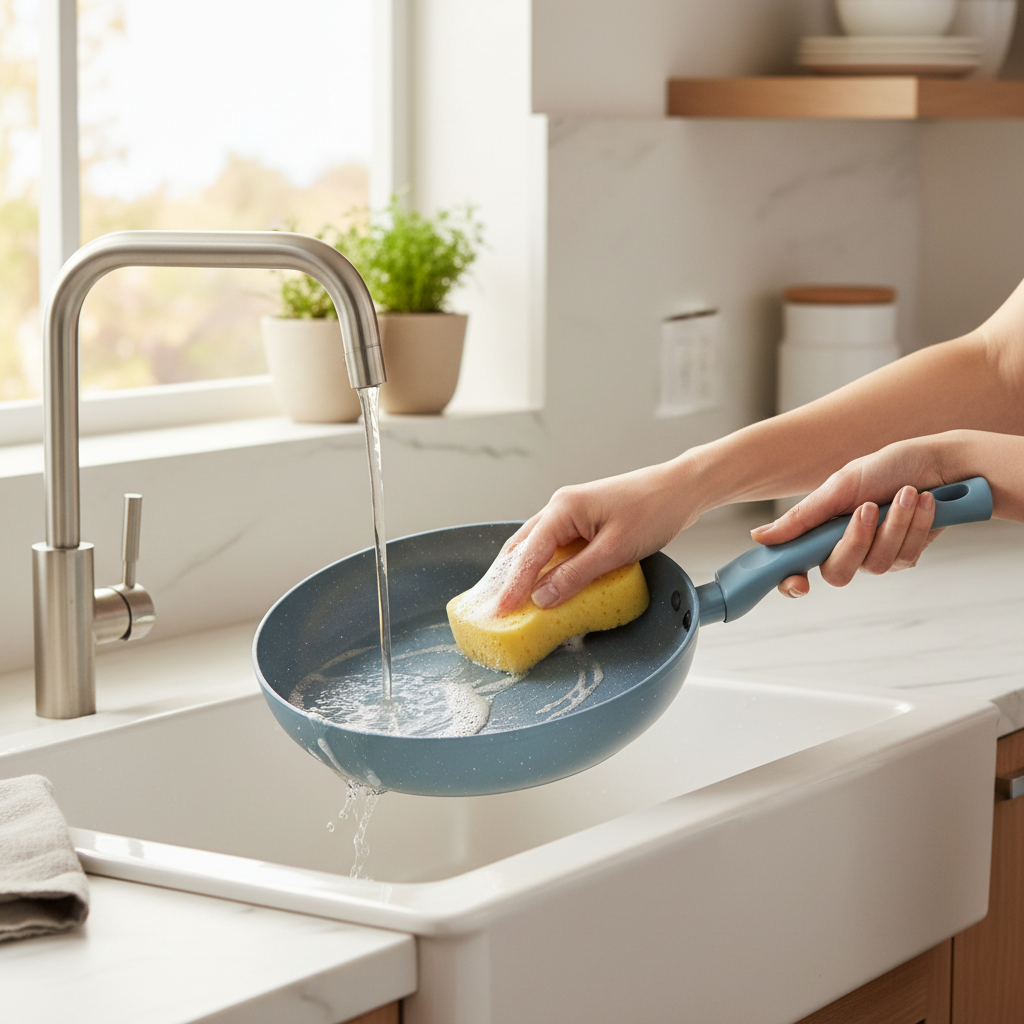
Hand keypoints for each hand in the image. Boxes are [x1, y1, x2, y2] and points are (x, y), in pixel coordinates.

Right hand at [494, 461, 691, 613]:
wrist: (681, 489)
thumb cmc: (653, 511)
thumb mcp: (614, 551)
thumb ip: (575, 575)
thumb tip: (541, 598)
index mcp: (562, 509)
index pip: (528, 554)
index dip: (513, 585)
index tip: (500, 611)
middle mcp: (560, 507)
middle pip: (523, 546)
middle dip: (508, 577)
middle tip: (497, 607)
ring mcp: (571, 512)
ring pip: (536, 545)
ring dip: (524, 571)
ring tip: (513, 598)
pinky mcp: (583, 520)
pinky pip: (554, 545)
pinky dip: (545, 565)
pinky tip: (544, 581)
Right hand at [749, 437, 946, 598]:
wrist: (939, 462)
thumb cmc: (887, 467)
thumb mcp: (839, 487)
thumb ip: (802, 517)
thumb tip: (759, 537)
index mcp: (822, 532)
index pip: (796, 569)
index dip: (791, 583)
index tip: (799, 584)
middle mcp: (847, 549)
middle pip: (838, 574)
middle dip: (856, 540)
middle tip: (869, 507)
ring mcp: (878, 555)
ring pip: (877, 565)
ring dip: (895, 524)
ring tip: (908, 492)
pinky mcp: (908, 554)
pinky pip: (906, 555)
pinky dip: (917, 525)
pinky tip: (924, 501)